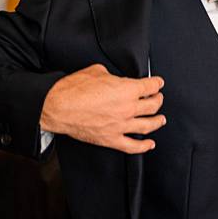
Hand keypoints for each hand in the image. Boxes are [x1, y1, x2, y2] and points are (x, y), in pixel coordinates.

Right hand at [39, 64, 165, 153]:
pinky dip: (144, 146)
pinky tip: (150, 144)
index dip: (157, 83)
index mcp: (127, 90)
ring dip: (157, 121)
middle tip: (158, 98)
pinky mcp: (110, 139)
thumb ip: (111, 75)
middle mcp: (128, 108)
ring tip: (161, 119)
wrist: (56, 107)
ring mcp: (121, 125)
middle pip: (153, 105)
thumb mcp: (96, 72)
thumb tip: (114, 78)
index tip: (158, 83)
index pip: (151, 86)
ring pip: (148, 125)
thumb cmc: (72, 89)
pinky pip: (132, 146)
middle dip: (158, 100)